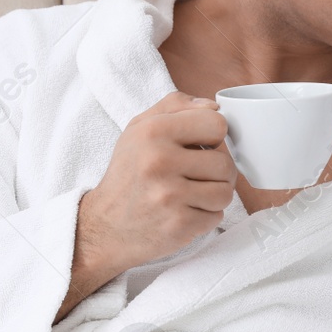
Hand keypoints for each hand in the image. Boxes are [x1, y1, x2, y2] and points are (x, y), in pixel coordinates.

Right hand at [60, 92, 236, 314]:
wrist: (105, 225)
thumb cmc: (129, 173)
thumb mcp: (140, 128)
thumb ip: (175, 106)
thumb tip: (214, 107)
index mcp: (153, 131)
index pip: (217, 124)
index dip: (214, 137)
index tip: (201, 146)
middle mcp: (159, 161)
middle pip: (225, 163)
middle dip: (217, 171)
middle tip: (197, 176)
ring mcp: (169, 195)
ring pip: (226, 192)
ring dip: (214, 195)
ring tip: (193, 194)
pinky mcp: (177, 224)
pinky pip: (216, 217)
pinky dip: (205, 216)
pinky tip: (184, 212)